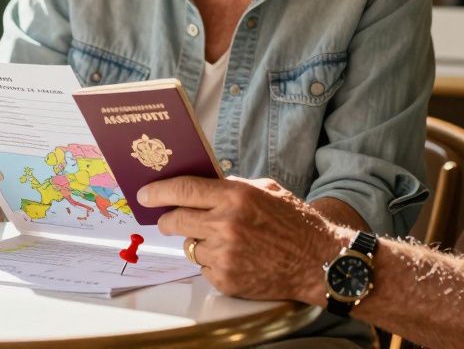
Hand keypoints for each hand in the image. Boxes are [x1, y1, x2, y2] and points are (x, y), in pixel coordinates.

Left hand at [139, 176, 349, 303]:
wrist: (319, 261)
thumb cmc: (294, 222)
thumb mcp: (265, 189)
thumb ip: (230, 186)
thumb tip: (198, 185)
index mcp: (235, 196)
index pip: (182, 190)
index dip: (157, 191)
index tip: (144, 194)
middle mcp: (226, 224)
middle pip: (175, 220)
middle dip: (167, 219)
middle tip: (168, 219)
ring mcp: (224, 254)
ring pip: (189, 245)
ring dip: (198, 241)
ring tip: (224, 240)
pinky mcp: (225, 279)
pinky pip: (203, 266)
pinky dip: (212, 261)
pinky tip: (235, 257)